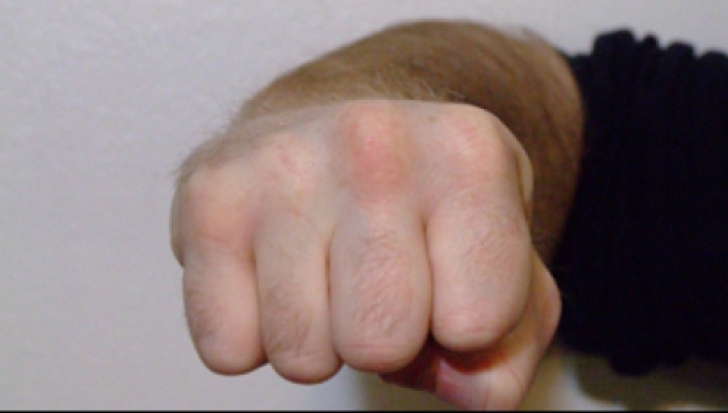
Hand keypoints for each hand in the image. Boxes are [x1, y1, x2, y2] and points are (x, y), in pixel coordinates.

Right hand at [170, 100, 560, 409]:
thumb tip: (464, 387)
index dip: (462, 329)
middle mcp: (375, 142)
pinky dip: (252, 334)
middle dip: (383, 340)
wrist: (326, 132)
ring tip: (323, 270)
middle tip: (376, 283)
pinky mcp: (208, 197)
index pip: (477, 321)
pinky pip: (228, 347)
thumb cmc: (418, 204)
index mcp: (469, 153)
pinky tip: (273, 270)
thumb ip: (512, 341)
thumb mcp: (500, 257)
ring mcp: (282, 163)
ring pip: (299, 354)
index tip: (444, 281)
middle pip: (380, 341)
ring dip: (317, 337)